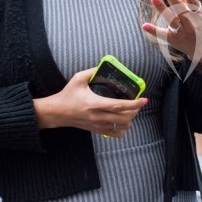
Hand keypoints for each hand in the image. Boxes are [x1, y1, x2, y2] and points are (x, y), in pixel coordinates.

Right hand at [32, 68, 147, 136]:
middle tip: (137, 104)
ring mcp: (98, 125)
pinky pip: (114, 134)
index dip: (134, 104)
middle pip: (124, 118)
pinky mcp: (96, 130)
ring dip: (129, 120)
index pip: (119, 106)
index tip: (144, 99)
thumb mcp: (78, 79)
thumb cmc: (67, 95)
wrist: (56, 113)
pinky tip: (122, 122)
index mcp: (95, 103)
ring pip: (121, 128)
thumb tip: (104, 66)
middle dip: (135, 111)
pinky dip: (122, 129)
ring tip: (130, 112)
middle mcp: (98, 116)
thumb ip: (92, 72)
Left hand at [143, 0, 201, 77]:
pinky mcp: (173, 39)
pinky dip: (154, 31)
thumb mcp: (196, 9)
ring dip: (162, 8)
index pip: (193, 3)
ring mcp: (182, 32)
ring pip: (171, 19)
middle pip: (181, 10)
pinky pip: (162, 35)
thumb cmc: (199, 23)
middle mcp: (191, 23)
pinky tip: (144, 25)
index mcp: (198, 14)